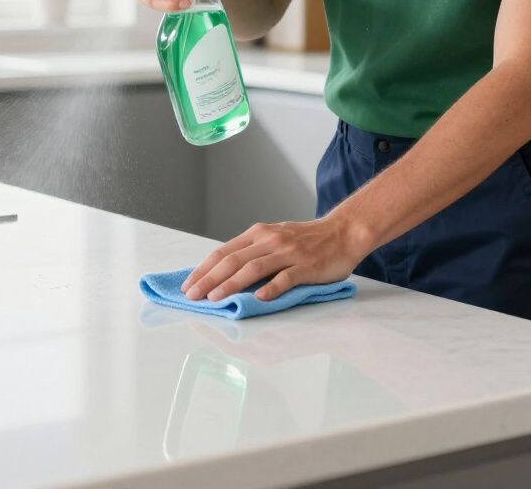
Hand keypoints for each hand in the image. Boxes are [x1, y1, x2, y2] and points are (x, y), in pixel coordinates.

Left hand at [181, 214, 368, 302]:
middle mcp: (270, 240)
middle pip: (233, 260)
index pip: (224, 251)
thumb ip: (254, 252)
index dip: (203, 268)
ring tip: (215, 298)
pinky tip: (258, 299)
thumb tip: (224, 274)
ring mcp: (288, 252)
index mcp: (259, 234)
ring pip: (253, 268)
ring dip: (231, 284)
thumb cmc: (307, 239)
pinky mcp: (306, 265)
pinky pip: (286, 278)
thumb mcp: (275, 238)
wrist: (343, 232)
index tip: (188, 284)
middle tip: (192, 295)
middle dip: (209, 278)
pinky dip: (271, 288)